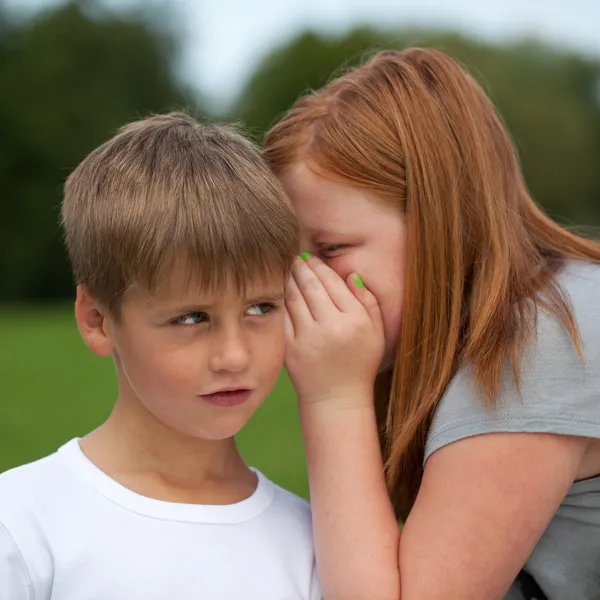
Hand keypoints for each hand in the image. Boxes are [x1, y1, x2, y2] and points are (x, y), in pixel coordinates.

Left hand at [284, 255, 383, 408]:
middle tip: (297, 257)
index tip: (313, 258)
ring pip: (295, 297)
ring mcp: (309, 338)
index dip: (320, 266)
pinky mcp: (291, 348)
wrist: (337, 398)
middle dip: (302, 266)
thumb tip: (350, 275)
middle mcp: (332, 327)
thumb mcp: (376, 332)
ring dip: (290, 278)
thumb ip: (368, 301)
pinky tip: (283, 291)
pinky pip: (285, 316)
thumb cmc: (359, 363)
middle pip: (312, 285)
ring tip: (289, 269)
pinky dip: (283, 300)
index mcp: (355, 320)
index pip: (333, 282)